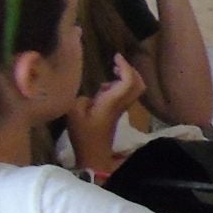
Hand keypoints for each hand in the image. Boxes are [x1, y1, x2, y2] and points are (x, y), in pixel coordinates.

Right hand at [65, 54, 145, 171]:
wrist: (93, 155)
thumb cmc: (82, 134)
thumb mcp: (74, 112)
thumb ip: (83, 98)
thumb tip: (93, 96)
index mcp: (112, 102)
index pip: (129, 80)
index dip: (125, 66)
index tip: (116, 56)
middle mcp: (121, 104)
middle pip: (138, 84)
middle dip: (131, 70)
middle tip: (117, 62)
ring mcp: (121, 109)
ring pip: (134, 89)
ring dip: (126, 77)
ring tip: (111, 71)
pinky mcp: (117, 113)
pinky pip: (125, 95)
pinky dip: (119, 86)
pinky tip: (104, 88)